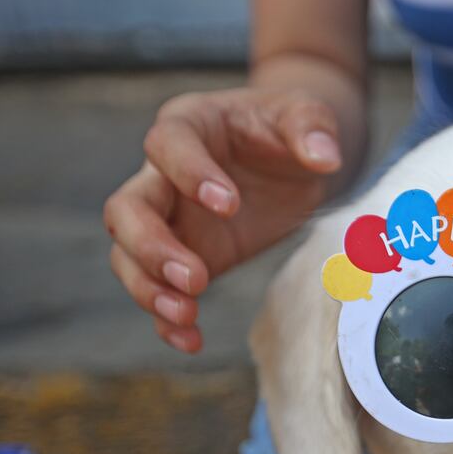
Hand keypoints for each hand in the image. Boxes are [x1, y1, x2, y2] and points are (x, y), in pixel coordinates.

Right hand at [104, 87, 343, 351]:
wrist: (291, 157)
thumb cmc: (288, 128)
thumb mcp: (305, 113)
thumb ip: (312, 126)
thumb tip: (326, 155)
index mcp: (188, 124)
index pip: (166, 144)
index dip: (189, 173)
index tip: (230, 205)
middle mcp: (162, 174)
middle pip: (126, 209)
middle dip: (152, 246)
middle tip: (195, 277)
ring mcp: (168, 220)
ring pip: (127, 255)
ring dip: (150, 288)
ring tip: (186, 314)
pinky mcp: (184, 257)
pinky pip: (159, 290)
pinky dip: (167, 320)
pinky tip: (191, 341)